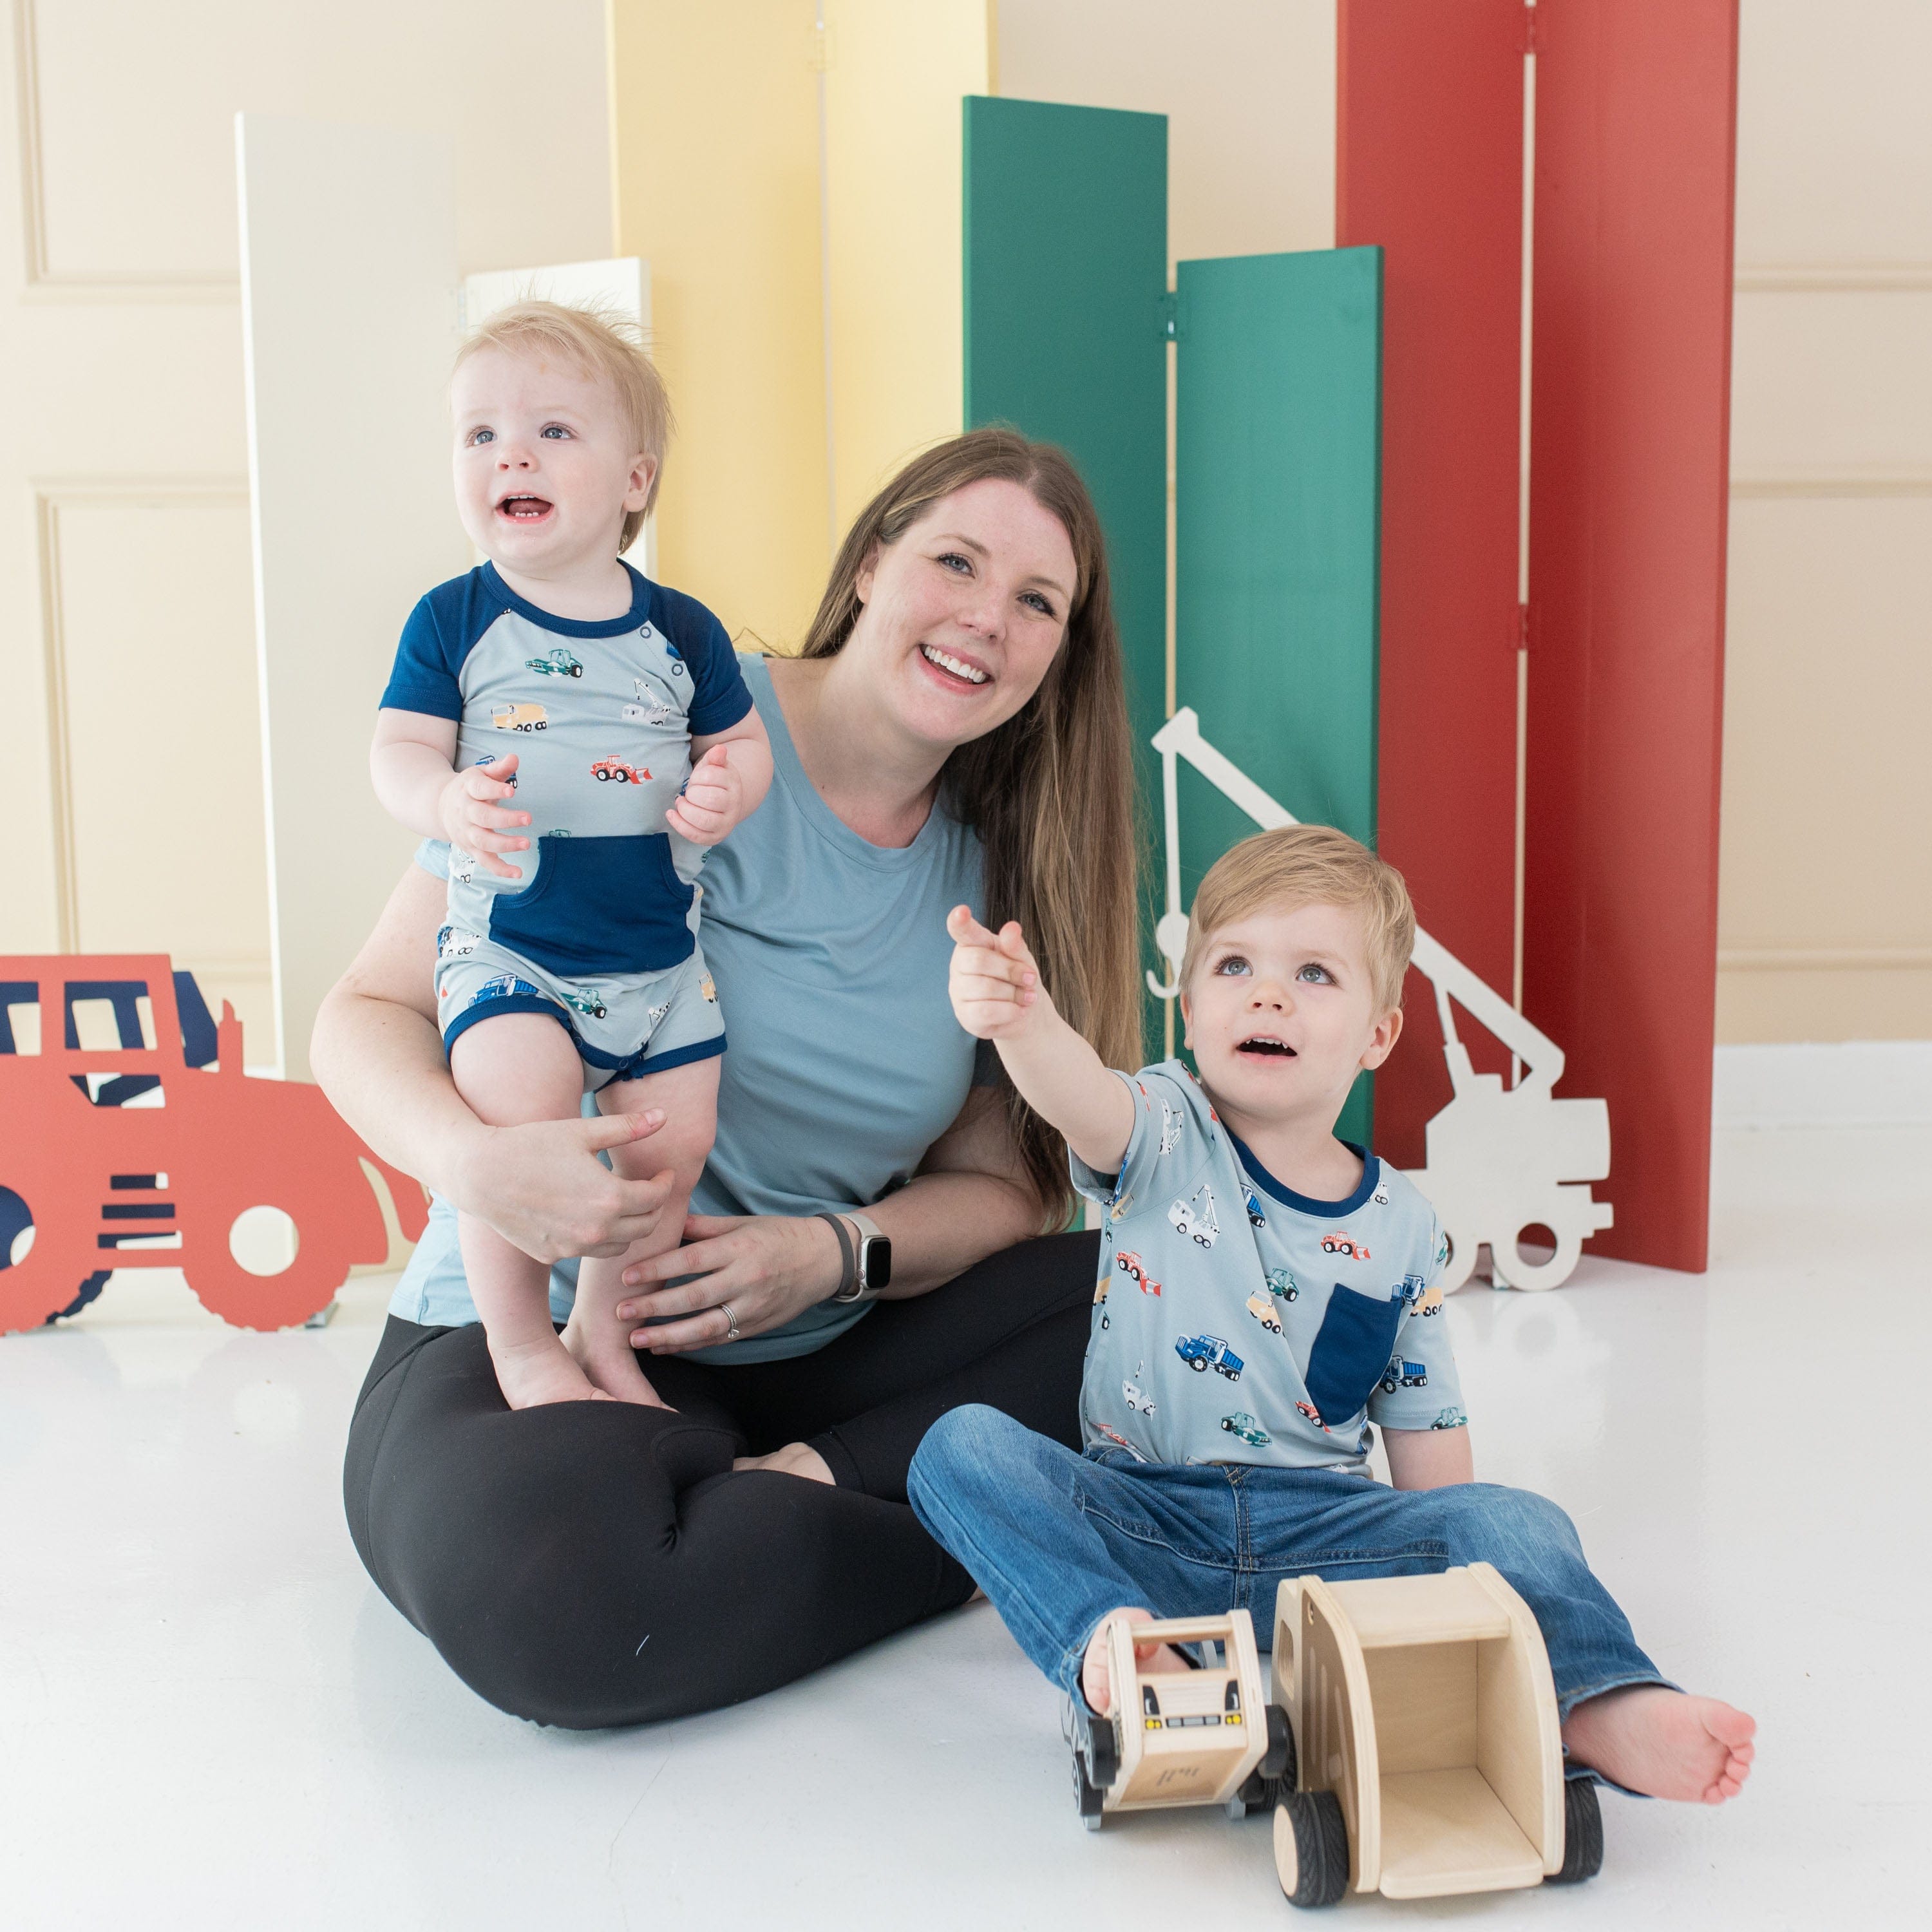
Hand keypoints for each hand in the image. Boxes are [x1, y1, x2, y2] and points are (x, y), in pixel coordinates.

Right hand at [438, 754, 531, 879]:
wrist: (441, 807)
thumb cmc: (470, 788)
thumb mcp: (481, 774)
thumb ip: (499, 768)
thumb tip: (515, 758)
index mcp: (468, 791)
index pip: (480, 790)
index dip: (494, 790)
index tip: (511, 791)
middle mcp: (465, 813)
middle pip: (482, 818)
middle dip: (505, 819)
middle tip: (528, 818)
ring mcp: (467, 833)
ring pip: (483, 841)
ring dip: (504, 844)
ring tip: (526, 843)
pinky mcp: (471, 849)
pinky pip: (485, 861)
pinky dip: (500, 869)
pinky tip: (518, 873)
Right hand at [447, 1108, 683, 1262]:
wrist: (479, 1174)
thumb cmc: (531, 1145)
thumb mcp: (582, 1132)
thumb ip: (627, 1128)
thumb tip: (664, 1116)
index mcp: (610, 1198)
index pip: (656, 1198)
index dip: (665, 1184)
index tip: (663, 1173)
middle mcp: (596, 1230)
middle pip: (645, 1227)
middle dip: (654, 1208)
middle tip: (650, 1189)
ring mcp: (573, 1247)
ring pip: (619, 1245)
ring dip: (629, 1227)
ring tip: (623, 1204)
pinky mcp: (552, 1255)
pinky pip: (587, 1251)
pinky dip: (598, 1237)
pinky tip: (590, 1216)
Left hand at [614, 1213, 845, 1351]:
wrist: (825, 1259)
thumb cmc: (781, 1235)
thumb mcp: (745, 1223)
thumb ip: (705, 1226)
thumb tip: (668, 1221)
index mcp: (740, 1247)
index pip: (692, 1259)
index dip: (658, 1269)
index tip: (627, 1276)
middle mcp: (747, 1278)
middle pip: (695, 1296)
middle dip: (655, 1306)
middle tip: (621, 1311)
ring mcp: (754, 1306)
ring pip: (706, 1326)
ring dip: (669, 1335)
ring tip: (637, 1339)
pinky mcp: (757, 1325)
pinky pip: (720, 1338)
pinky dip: (690, 1344)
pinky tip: (664, 1346)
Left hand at [666, 744, 750, 846]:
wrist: (725, 802)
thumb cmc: (714, 782)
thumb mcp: (714, 767)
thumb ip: (715, 758)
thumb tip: (720, 749)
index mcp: (734, 784)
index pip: (711, 777)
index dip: (698, 776)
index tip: (696, 779)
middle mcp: (734, 805)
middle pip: (710, 799)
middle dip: (692, 794)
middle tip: (689, 792)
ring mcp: (726, 823)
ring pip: (703, 820)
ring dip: (685, 810)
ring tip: (681, 803)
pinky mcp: (716, 837)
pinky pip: (697, 835)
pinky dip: (680, 825)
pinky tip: (671, 814)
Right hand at [947, 905, 1051, 1041]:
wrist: (1025, 1012)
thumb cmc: (1019, 977)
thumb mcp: (1022, 957)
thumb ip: (1015, 945)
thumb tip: (1011, 928)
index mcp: (973, 943)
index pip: (961, 930)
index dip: (959, 921)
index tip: (961, 911)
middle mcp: (959, 965)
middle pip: (979, 960)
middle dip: (1011, 970)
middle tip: (1030, 978)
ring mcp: (958, 991)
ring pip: (984, 988)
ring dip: (1014, 994)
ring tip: (1027, 997)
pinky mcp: (964, 1015)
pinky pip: (985, 1010)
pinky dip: (1009, 1010)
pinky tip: (1018, 1010)